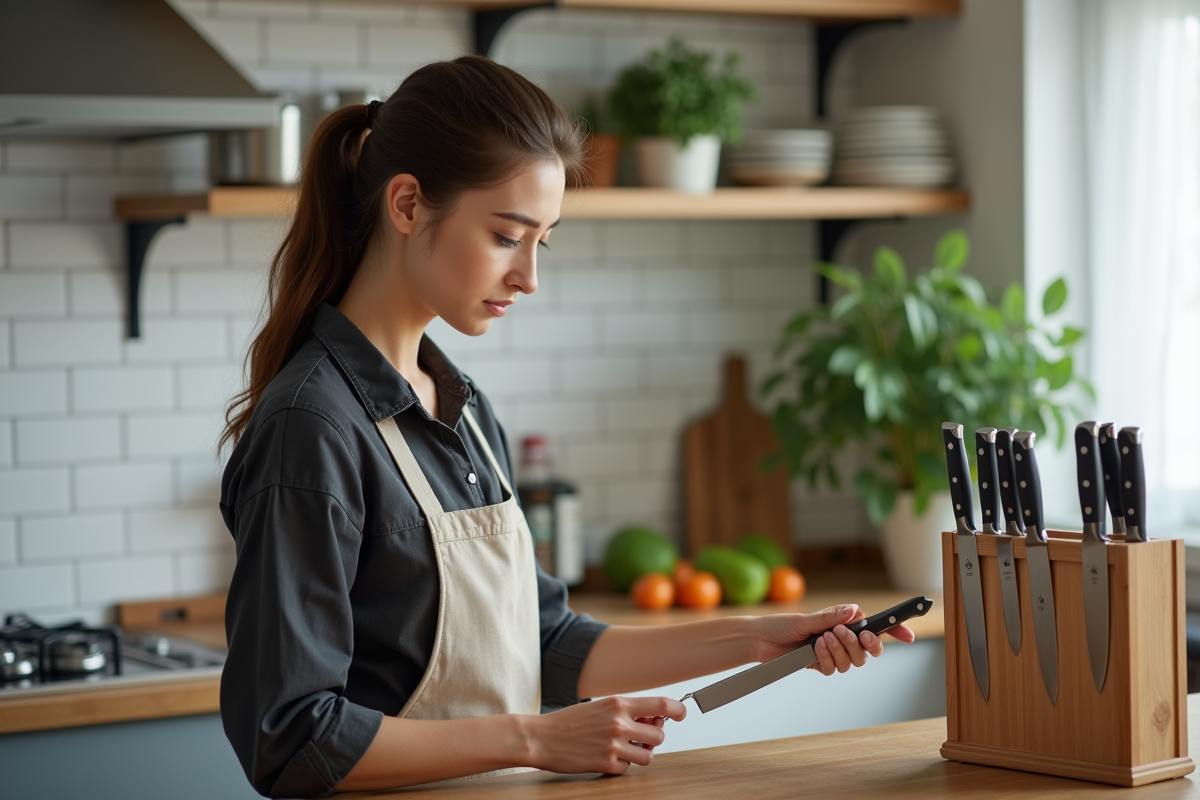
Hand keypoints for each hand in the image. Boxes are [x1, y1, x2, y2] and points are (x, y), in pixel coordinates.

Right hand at [527, 696, 685, 774]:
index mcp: (618, 703)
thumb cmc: (569, 721)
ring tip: (625, 749)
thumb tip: (652, 717)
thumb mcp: (600, 707)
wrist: (541, 738)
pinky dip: (620, 765)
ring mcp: (614, 744)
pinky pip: (627, 768)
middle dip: (652, 737)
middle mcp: (619, 723)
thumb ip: (625, 711)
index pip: (661, 703)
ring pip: (648, 754)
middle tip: (639, 736)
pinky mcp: (606, 763)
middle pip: (658, 734)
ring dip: (640, 753)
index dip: (677, 709)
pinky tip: (605, 757)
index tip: (682, 713)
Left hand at [752, 605, 915, 675]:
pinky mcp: (822, 665)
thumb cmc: (782, 624)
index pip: (875, 628)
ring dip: (841, 650)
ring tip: (823, 638)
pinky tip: (815, 651)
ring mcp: (833, 653)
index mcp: (844, 622)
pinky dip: (827, 659)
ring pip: (853, 662)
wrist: (761, 640)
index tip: (907, 635)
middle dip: (863, 644)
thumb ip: (831, 616)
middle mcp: (842, 639)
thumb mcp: (807, 618)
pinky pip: (834, 669)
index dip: (894, 631)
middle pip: (869, 650)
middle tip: (846, 633)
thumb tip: (854, 611)